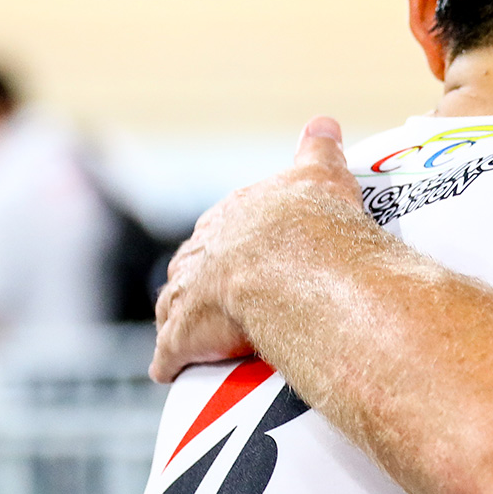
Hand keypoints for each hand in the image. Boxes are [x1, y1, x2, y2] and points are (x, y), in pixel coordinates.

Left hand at [149, 116, 363, 382]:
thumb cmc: (312, 222)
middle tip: (224, 299)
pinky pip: (169, 353)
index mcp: (233, 214)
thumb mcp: (321, 175)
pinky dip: (169, 362)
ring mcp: (189, 294)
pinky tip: (169, 372)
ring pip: (175, 307)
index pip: (225, 226)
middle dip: (203, 280)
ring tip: (197, 338)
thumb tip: (324, 121)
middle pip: (195, 265)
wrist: (294, 266)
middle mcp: (203, 250)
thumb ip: (318, 149)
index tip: (247, 254)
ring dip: (181, 321)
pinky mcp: (184, 336)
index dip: (235, 242)